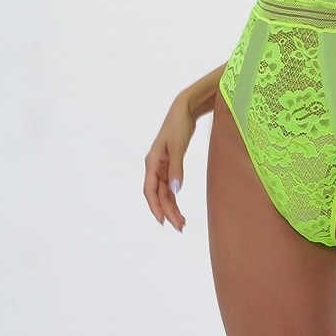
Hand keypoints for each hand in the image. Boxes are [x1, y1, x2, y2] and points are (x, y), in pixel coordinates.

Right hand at [143, 92, 196, 230]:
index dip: (155, 207)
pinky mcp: (171, 163)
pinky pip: (170, 184)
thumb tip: (175, 190)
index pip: (150, 190)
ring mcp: (162, 165)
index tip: (163, 221)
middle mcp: (154, 166)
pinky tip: (179, 205)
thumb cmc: (179, 125)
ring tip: (181, 222)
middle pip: (158, 194)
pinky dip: (174, 195)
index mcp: (152, 162)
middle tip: (180, 226)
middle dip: (167, 211)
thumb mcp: (178, 147)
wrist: (185, 109)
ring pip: (164, 191)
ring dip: (171, 206)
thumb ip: (177, 168)